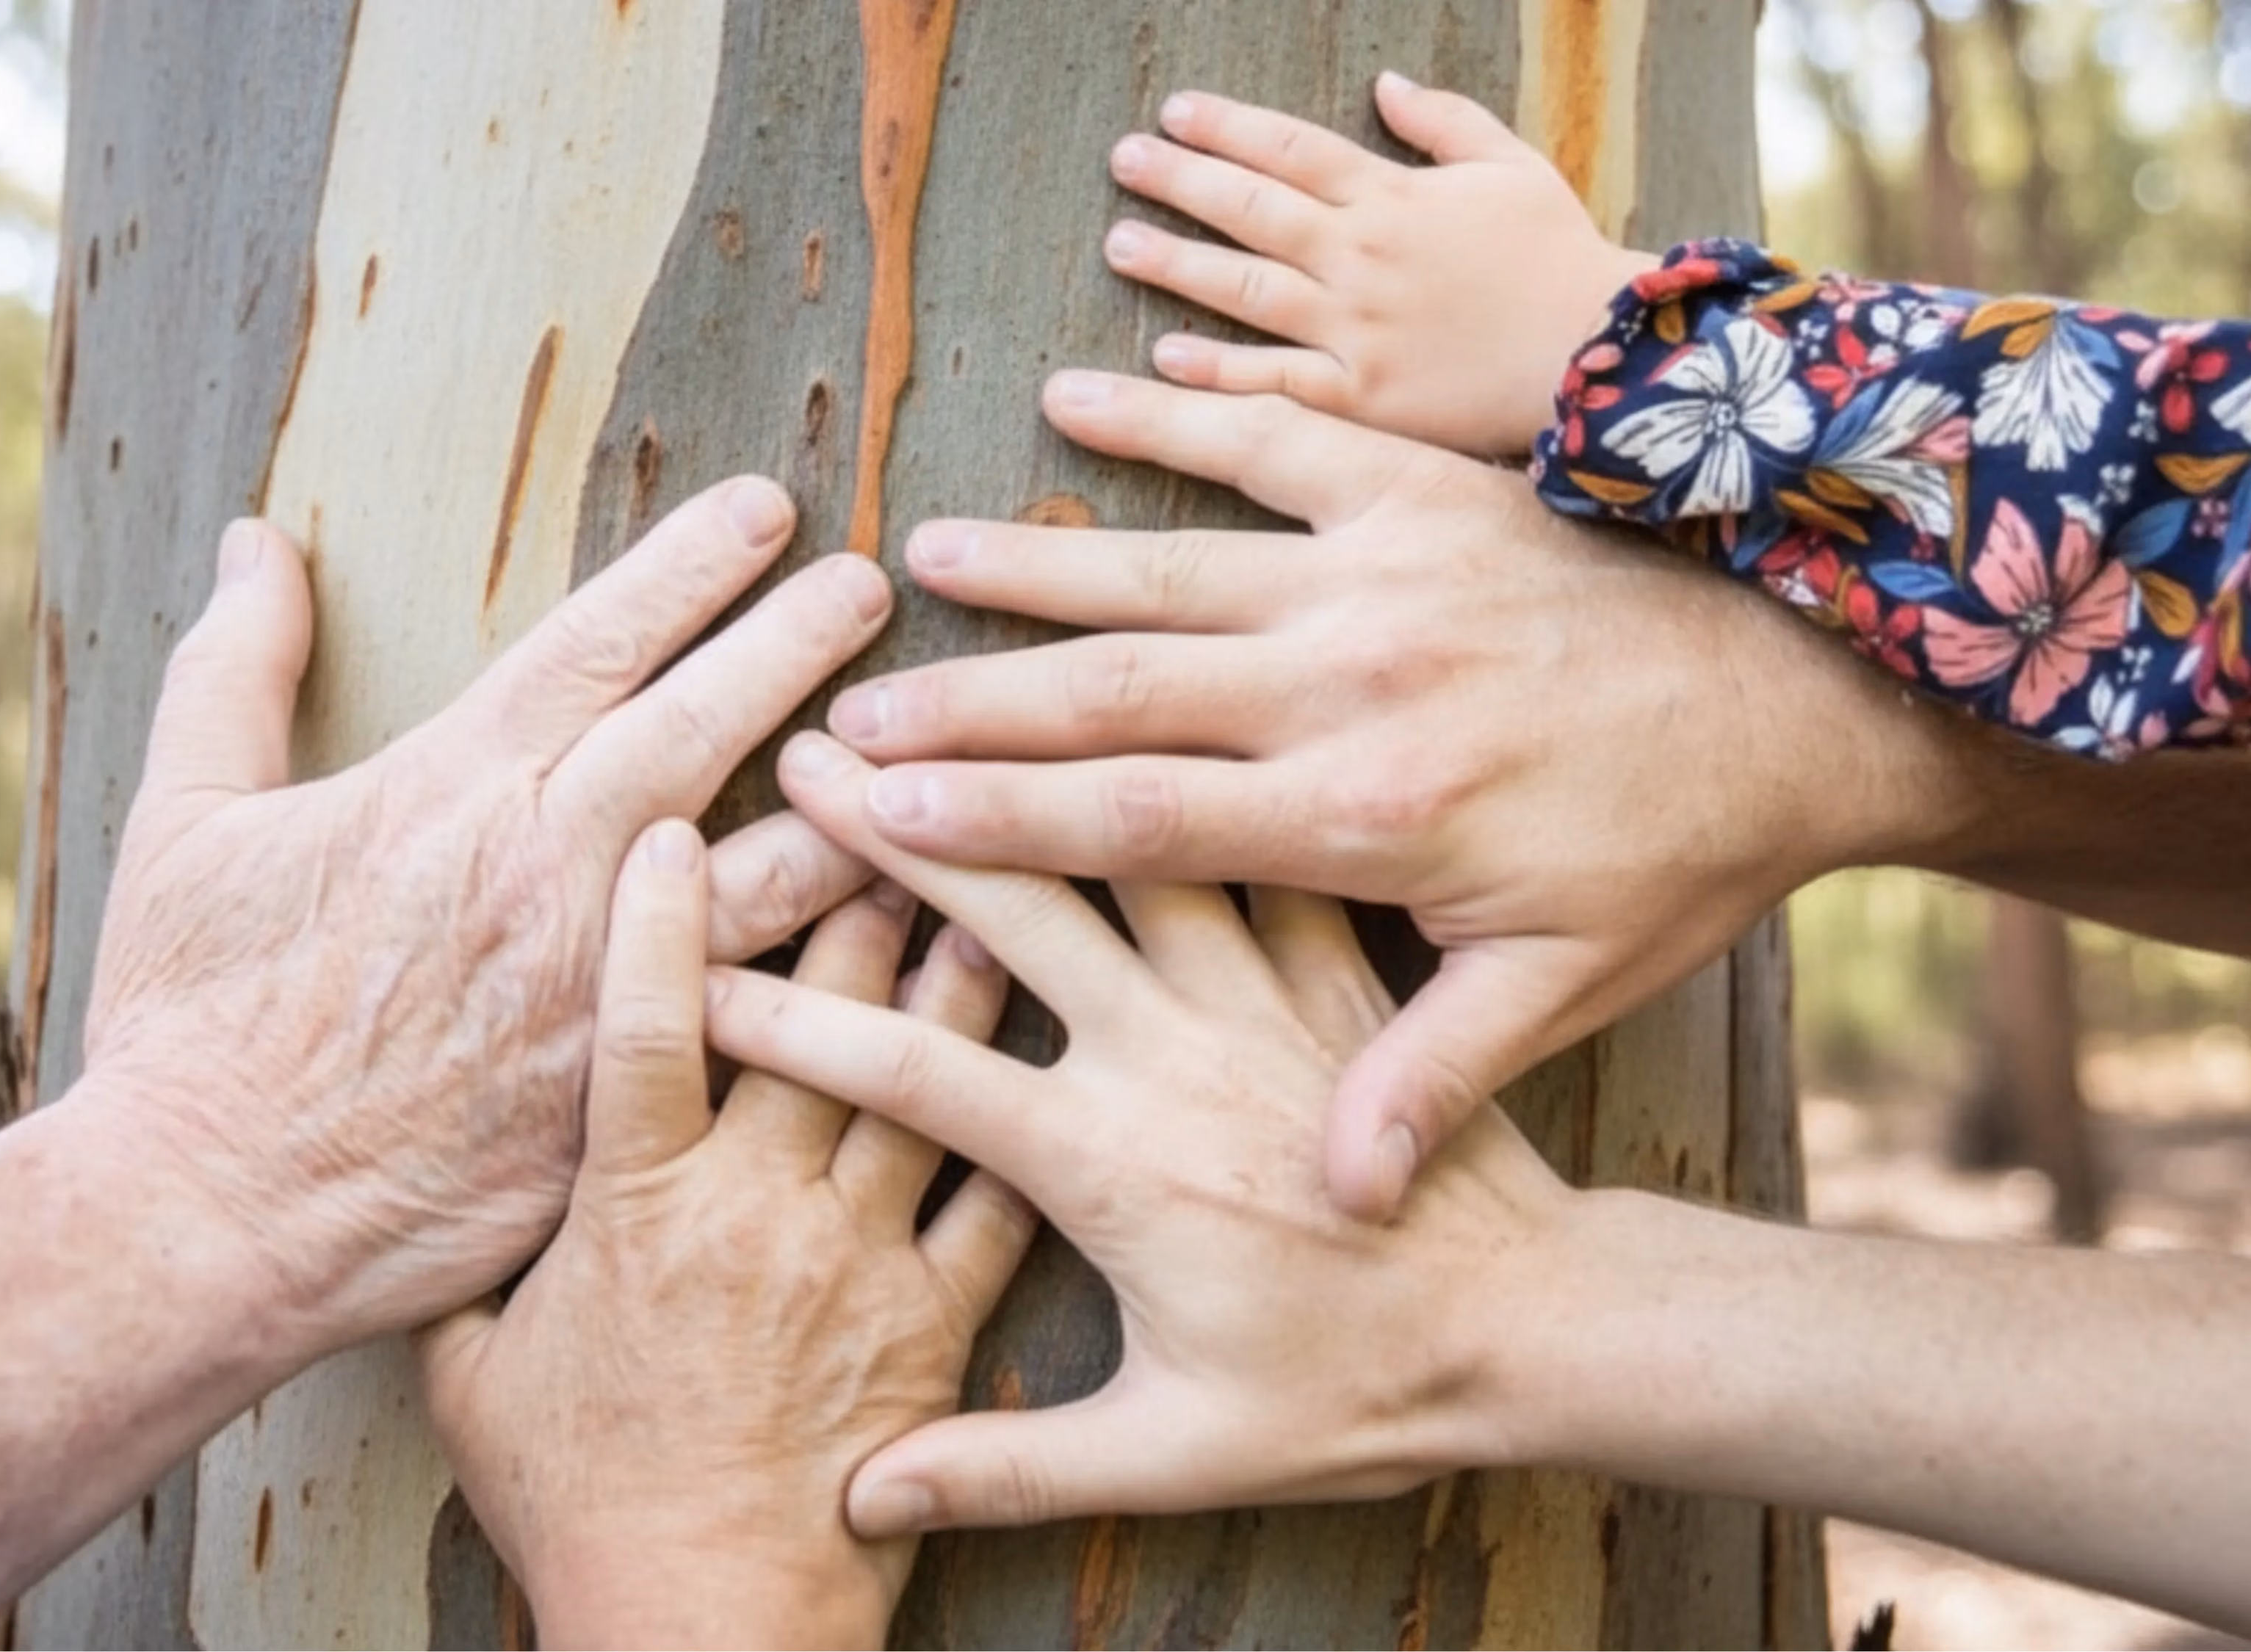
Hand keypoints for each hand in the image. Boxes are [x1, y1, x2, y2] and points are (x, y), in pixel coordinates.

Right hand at [81, 480, 892, 1349]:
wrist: (203, 1214)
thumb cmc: (185, 1021)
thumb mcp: (182, 821)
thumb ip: (235, 671)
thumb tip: (258, 544)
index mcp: (455, 789)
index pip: (599, 642)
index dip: (691, 566)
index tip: (767, 507)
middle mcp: (550, 875)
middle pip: (706, 730)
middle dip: (799, 646)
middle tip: (878, 585)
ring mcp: (600, 994)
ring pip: (769, 880)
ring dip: (855, 813)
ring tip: (936, 760)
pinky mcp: (630, 1107)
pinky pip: (762, 1032)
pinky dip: (843, 989)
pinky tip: (915, 965)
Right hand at [420, 824, 1032, 1647]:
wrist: (704, 1625)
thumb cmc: (579, 1507)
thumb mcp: (470, 1380)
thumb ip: (460, 1266)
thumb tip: (425, 1191)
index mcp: (635, 1203)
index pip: (644, 1022)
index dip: (660, 915)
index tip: (678, 823)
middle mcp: (755, 1204)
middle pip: (820, 1009)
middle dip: (853, 883)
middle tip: (890, 789)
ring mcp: (858, 1254)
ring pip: (929, 1073)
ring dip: (964, 963)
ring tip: (1001, 866)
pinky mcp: (938, 1318)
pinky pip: (997, 1193)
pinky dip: (1037, 1109)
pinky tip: (1070, 1038)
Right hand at [708, 733, 1586, 1534]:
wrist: (1551, 1331)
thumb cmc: (1371, 1394)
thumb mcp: (1186, 1454)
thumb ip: (1012, 1467)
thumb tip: (860, 1502)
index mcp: (1115, 1158)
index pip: (915, 1065)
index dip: (796, 1017)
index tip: (699, 967)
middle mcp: (1182, 1044)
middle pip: (1016, 895)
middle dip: (901, 812)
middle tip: (808, 746)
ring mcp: (1268, 982)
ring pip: (1134, 826)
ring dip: (1033, 743)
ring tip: (947, 675)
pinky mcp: (1346, 949)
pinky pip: (1263, 823)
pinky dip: (1205, 741)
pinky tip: (1149, 660)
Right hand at [825, 376, 1967, 1218]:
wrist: (1809, 689)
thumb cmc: (1678, 852)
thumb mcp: (1564, 988)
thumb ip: (1429, 1079)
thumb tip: (1335, 1203)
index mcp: (1362, 819)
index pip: (1131, 822)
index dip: (990, 824)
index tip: (872, 820)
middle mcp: (1348, 685)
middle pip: (1112, 694)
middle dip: (967, 710)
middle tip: (845, 713)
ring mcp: (1383, 574)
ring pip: (1169, 568)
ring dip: (1037, 566)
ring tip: (921, 564)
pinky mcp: (1426, 491)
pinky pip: (1277, 442)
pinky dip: (1178, 421)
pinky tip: (1084, 402)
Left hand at [1103, 76, 1654, 456]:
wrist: (1605, 354)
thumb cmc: (1561, 259)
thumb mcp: (1514, 167)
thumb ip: (1443, 122)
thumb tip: (1384, 84)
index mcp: (1393, 198)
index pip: (1291, 149)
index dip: (1228, 128)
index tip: (1175, 113)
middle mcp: (1362, 257)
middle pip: (1252, 209)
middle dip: (1181, 180)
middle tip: (1125, 161)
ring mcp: (1357, 329)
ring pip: (1247, 289)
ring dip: (1177, 264)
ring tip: (1120, 244)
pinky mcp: (1364, 398)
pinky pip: (1277, 380)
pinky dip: (1219, 370)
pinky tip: (1166, 355)